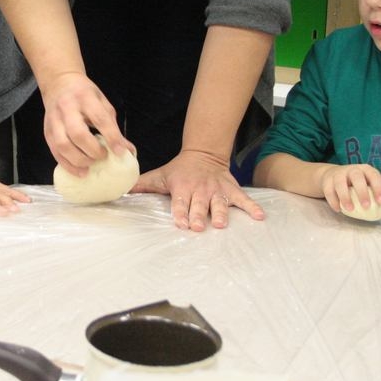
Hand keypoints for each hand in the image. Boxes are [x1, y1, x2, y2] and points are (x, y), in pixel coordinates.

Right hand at [39, 72, 131, 175]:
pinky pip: (55, 152)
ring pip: (63, 145)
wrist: (59, 83)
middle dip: (92, 150)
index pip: (100, 119)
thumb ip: (113, 126)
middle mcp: (67, 108)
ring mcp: (54, 121)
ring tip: (91, 164)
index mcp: (85, 97)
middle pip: (78, 133)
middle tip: (103, 156)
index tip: (120, 152)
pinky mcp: (47, 132)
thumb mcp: (102, 103)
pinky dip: (68, 165)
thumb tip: (127, 151)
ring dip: (79, 160)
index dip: (111, 137)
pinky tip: (80, 171)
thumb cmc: (85, 95)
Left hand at [130, 149, 262, 230]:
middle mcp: (200, 189)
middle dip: (199, 215)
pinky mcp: (231, 190)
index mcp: (183, 187)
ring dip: (221, 214)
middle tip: (199, 226)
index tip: (182, 223)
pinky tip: (260, 216)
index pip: (180, 202)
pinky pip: (243, 199)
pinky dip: (252, 207)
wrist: (204, 153)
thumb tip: (121, 191)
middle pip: (199, 205)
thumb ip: (142, 185)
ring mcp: (217, 190)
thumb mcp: (160, 175)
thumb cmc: (179, 170)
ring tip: (222, 224)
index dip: (181, 212)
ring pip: (220, 204)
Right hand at [318, 163, 380, 217]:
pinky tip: (338, 209)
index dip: (378, 188)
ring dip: (345, 197)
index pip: (374, 176)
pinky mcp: (327, 180)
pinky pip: (329, 190)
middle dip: (362, 192)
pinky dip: (333, 201)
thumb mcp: (366, 187)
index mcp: (365, 170)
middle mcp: (352, 169)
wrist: (333, 176)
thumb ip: (375, 199)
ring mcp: (338, 173)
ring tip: (350, 210)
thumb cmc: (355, 184)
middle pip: (357, 177)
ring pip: (340, 183)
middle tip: (366, 206)